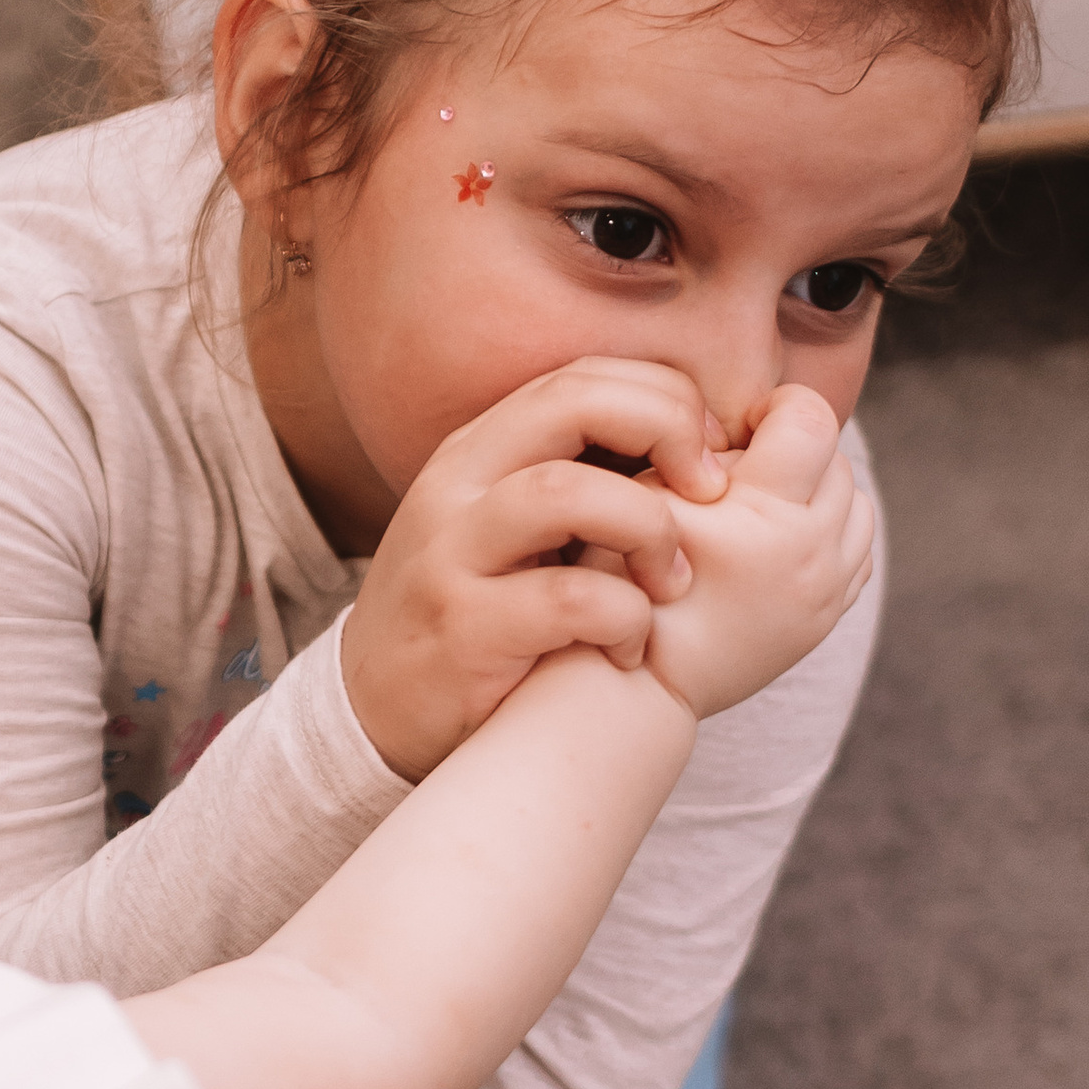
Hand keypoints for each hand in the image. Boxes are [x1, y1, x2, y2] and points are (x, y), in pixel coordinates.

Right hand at [341, 359, 728, 780]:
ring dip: (649, 528)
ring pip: (566, 491)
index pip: (583, 377)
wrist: (374, 711)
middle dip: (668, 431)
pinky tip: (631, 649)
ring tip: (673, 581)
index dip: (667, 400)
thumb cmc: (476, 614)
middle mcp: (458, 486)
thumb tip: (698, 452)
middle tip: (714, 495)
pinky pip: (567, 599)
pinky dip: (624, 617)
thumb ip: (577, 483)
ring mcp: (451, 554)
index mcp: (479, 450)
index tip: (709, 460)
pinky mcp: (462, 629)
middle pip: (574, 402)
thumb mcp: (509, 530)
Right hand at [642, 384, 875, 720]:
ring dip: (819, 490)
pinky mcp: (827, 618)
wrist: (637, 685)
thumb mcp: (640, 500)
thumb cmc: (619, 583)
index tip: (743, 424)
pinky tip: (781, 538)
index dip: (777, 406)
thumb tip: (740, 427)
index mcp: (765, 518)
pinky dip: (830, 533)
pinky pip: (857, 550)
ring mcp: (826, 592)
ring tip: (767, 501)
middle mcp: (810, 555)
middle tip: (746, 464)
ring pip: (857, 504)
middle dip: (796, 450)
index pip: (810, 419)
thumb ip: (689, 449)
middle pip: (837, 459)